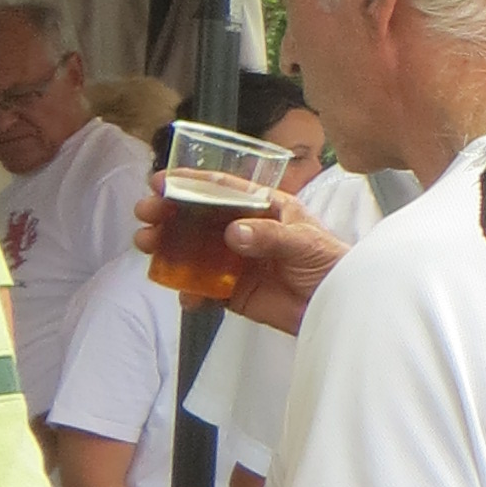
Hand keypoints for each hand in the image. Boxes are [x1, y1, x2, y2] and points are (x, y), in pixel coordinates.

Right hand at [136, 184, 351, 332]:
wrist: (339, 305)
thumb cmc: (330, 263)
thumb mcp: (304, 241)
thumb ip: (270, 236)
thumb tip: (234, 234)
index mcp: (263, 207)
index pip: (223, 188)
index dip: (191, 183)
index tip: (161, 181)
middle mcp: (244, 230)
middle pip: (198, 217)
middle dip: (168, 213)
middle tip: (145, 214)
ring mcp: (236, 261)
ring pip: (193, 250)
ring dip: (168, 248)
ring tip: (147, 246)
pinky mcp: (234, 291)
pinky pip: (204, 289)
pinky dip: (190, 292)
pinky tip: (185, 295)